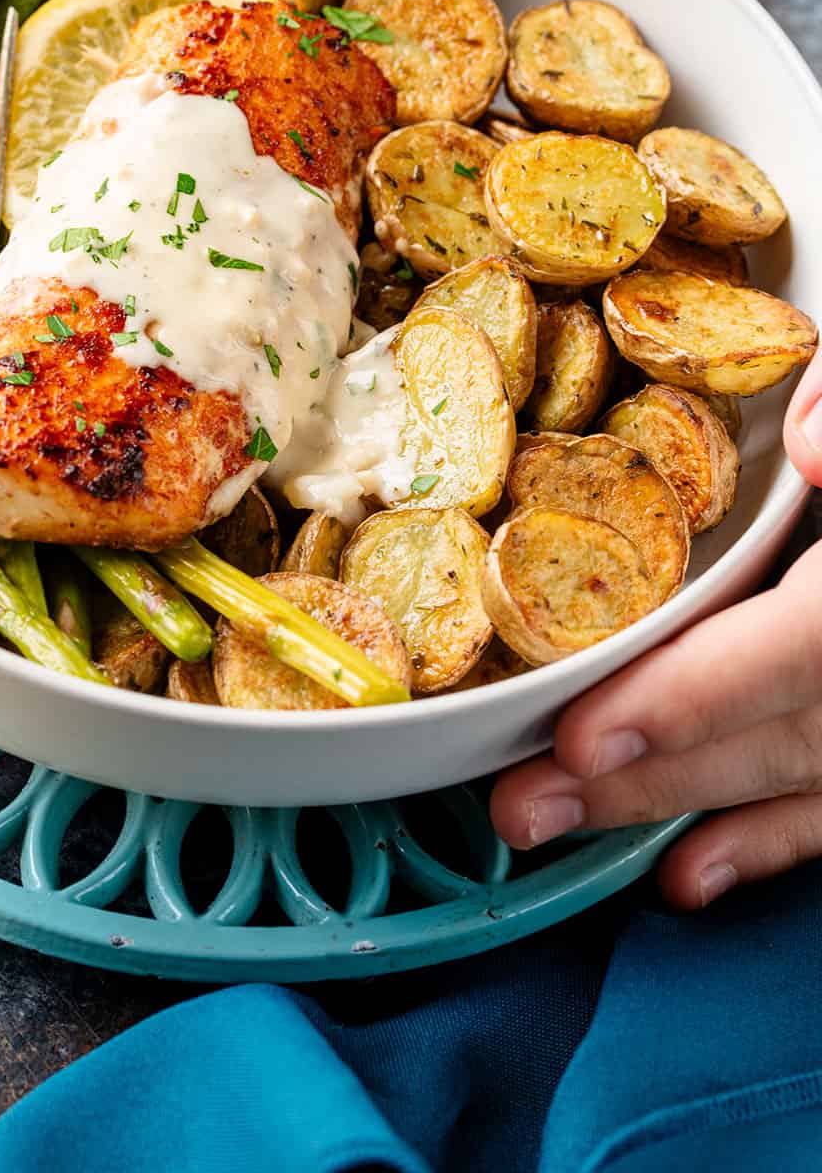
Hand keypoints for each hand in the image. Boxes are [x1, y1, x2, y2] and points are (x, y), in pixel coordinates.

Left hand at [491, 347, 821, 908]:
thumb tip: (817, 440)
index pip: (802, 648)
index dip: (694, 698)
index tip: (584, 737)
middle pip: (779, 731)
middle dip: (647, 774)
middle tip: (521, 803)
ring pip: (797, 777)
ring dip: (676, 809)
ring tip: (558, 827)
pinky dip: (768, 842)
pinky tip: (687, 872)